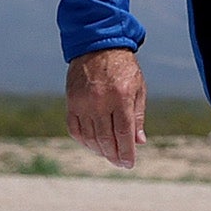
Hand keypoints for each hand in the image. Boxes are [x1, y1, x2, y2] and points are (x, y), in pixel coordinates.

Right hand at [66, 47, 146, 167]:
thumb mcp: (138, 88)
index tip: (129, 164)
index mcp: (121, 98)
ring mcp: (83, 103)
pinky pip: (75, 129)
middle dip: (114, 155)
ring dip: (99, 150)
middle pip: (106, 139)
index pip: (124, 133)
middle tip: (120, 163)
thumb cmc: (123, 68)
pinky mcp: (71, 102)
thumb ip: (138, 116)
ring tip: (108, 155)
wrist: (97, 46)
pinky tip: (92, 144)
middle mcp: (100, 102)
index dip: (127, 152)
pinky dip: (84, 140)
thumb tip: (139, 142)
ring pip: (90, 137)